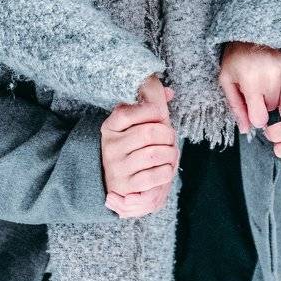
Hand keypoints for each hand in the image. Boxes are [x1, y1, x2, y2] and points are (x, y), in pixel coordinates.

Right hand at [101, 76, 177, 218]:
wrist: (117, 181)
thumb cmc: (133, 147)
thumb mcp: (136, 123)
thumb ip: (152, 101)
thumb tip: (170, 92)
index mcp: (110, 127)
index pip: (127, 112)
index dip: (151, 110)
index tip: (161, 114)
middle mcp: (110, 147)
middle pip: (149, 132)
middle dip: (168, 134)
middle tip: (171, 139)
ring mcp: (116, 168)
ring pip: (154, 154)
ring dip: (171, 154)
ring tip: (171, 154)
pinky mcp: (125, 187)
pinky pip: (154, 176)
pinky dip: (167, 171)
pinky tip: (166, 169)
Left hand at [219, 42, 280, 134]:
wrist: (253, 31)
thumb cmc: (236, 58)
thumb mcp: (227, 81)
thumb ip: (237, 107)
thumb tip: (246, 130)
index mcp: (251, 82)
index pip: (260, 118)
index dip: (256, 118)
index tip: (252, 111)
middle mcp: (272, 77)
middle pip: (272, 109)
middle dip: (264, 104)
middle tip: (257, 90)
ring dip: (278, 99)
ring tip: (268, 85)